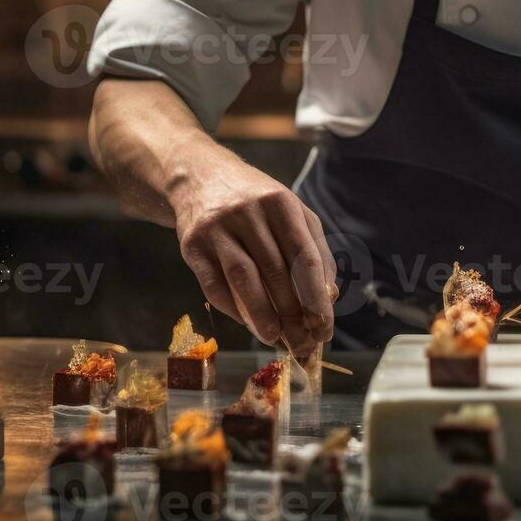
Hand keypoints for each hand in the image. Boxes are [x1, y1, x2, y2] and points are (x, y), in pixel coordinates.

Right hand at [169, 147, 336, 351]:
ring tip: (275, 339)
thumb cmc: (258, 203)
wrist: (201, 177)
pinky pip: (213, 284)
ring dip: (261, 315)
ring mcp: (217, 227)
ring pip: (243, 279)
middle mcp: (249, 212)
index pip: (304, 256)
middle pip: (275, 271)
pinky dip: (232, 309)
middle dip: (291, 313)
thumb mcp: (292, 212)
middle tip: (302, 342)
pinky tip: (247, 323)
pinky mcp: (192, 244)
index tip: (324, 326)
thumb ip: (314, 249)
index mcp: (281, 202)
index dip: (316, 296)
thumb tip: (328, 297)